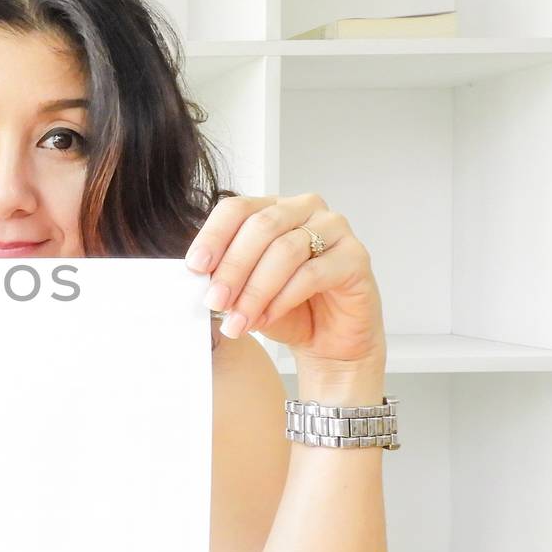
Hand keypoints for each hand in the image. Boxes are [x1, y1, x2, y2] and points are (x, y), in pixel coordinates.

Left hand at [184, 193, 385, 370]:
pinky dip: (282, 299)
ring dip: (255, 290)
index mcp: (273, 208)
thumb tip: (195, 275)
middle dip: (233, 267)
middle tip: (214, 301)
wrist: (329, 343)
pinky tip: (265, 319)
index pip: (237, 208)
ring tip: (237, 320)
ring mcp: (334, 229)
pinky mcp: (356, 257)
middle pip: (261, 226)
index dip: (213, 236)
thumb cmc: (287, 310)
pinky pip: (312, 274)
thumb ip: (223, 276)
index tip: (195, 267)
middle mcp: (305, 209)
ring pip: (285, 250)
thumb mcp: (244, 290)